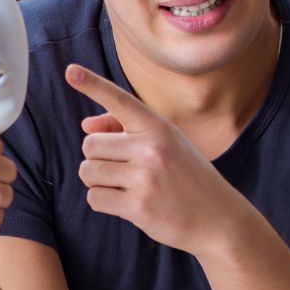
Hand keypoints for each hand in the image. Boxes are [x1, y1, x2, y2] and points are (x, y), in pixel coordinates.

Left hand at [65, 64, 250, 256]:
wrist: (218, 219)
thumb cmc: (187, 176)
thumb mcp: (166, 143)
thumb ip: (126, 128)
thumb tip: (86, 125)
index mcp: (158, 127)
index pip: (119, 100)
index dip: (92, 84)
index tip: (70, 71)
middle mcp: (151, 148)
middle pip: (90, 144)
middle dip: (98, 158)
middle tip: (123, 168)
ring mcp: (145, 178)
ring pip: (88, 171)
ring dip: (99, 181)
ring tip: (127, 186)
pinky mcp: (138, 207)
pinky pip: (94, 198)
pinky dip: (104, 201)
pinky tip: (128, 203)